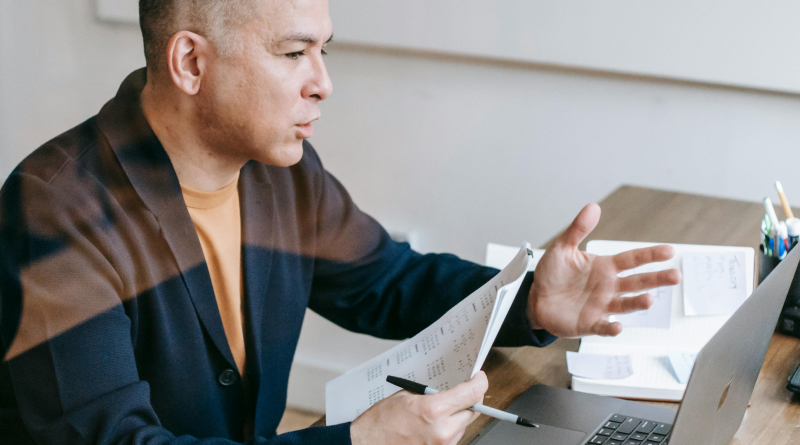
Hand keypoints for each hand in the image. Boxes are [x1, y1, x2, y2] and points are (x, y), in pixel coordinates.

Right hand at [351, 371, 487, 444]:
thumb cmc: (380, 422)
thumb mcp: (406, 396)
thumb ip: (432, 393)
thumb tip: (450, 389)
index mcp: (434, 411)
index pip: (471, 394)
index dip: (479, 383)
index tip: (478, 378)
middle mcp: (443, 431)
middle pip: (472, 411)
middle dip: (469, 400)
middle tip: (461, 393)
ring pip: (464, 426)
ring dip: (458, 416)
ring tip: (438, 412)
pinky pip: (453, 438)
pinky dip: (449, 429)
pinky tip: (434, 425)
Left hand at [527, 204, 680, 336]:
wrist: (537, 298)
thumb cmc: (553, 273)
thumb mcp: (562, 248)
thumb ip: (578, 229)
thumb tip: (593, 207)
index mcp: (605, 267)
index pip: (632, 259)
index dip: (650, 255)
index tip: (669, 251)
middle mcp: (609, 287)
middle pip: (638, 282)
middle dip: (657, 279)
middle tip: (676, 276)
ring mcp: (601, 306)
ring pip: (626, 305)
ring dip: (638, 303)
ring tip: (650, 299)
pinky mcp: (589, 323)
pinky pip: (603, 327)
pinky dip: (611, 328)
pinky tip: (617, 326)